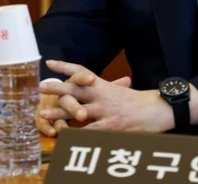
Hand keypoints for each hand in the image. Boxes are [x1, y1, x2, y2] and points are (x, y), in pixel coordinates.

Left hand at [41, 60, 171, 132]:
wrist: (157, 110)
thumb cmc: (138, 102)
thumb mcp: (120, 91)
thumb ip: (104, 89)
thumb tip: (91, 85)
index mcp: (104, 85)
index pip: (82, 72)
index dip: (66, 66)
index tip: (50, 62)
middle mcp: (102, 95)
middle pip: (75, 89)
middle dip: (57, 88)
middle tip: (40, 87)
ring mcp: (106, 110)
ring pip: (78, 111)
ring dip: (59, 113)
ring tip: (43, 114)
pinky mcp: (110, 126)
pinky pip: (89, 131)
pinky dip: (77, 134)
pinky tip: (65, 136)